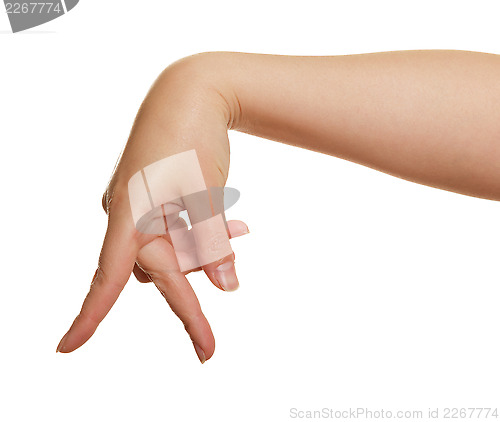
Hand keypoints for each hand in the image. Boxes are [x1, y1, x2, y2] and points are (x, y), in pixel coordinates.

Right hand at [56, 55, 248, 362]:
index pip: (108, 278)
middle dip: (197, 274)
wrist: (192, 89)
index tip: (65, 350)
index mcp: (129, 214)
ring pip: (171, 249)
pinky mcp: (151, 198)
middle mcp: (126, 214)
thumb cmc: (194, 136)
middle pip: (158, 267)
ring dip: (204, 249)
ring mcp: (137, 206)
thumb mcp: (207, 195)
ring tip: (239, 229)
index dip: (88, 317)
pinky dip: (200, 232)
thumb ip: (213, 245)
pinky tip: (233, 224)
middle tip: (231, 275)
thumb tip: (227, 288)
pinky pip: (173, 230)